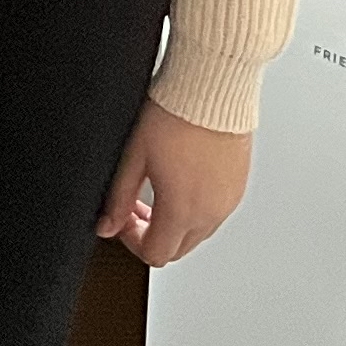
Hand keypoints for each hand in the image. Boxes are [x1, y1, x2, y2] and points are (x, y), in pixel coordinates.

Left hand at [98, 100, 252, 265]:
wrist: (212, 90)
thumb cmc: (174, 115)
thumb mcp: (134, 156)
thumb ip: (118, 197)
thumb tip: (106, 225)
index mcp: (182, 210)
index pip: (156, 254)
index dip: (131, 241)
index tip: (122, 217)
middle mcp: (211, 213)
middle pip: (178, 249)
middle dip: (152, 234)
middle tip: (135, 205)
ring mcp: (228, 202)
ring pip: (197, 233)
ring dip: (174, 222)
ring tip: (157, 188)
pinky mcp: (238, 188)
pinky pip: (215, 214)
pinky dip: (195, 209)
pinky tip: (180, 180)